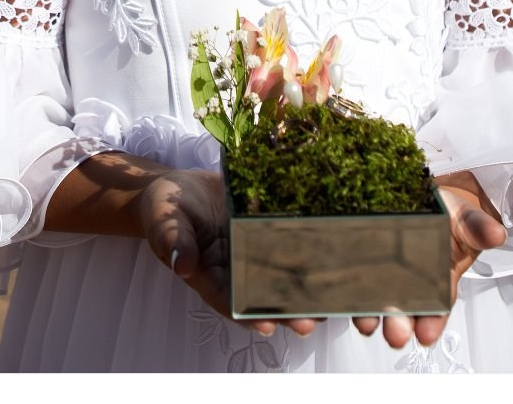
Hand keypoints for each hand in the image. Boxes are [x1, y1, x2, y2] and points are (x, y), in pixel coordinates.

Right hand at [139, 169, 323, 339]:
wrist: (179, 189)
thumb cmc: (166, 209)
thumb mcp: (165, 220)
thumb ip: (173, 241)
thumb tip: (181, 264)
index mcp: (212, 276)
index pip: (230, 301)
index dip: (248, 314)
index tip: (267, 324)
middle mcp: (239, 271)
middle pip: (268, 298)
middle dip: (290, 313)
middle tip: (310, 323)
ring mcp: (258, 254)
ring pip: (289, 279)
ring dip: (313, 294)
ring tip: (338, 306)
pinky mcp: (272, 232)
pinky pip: (297, 245)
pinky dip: (320, 255)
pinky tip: (346, 262)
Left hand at [350, 170, 507, 349]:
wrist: (422, 195)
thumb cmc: (447, 212)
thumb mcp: (466, 217)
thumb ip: (478, 227)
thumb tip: (496, 234)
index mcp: (437, 278)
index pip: (435, 307)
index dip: (431, 322)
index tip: (426, 334)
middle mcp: (407, 282)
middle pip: (401, 309)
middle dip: (398, 324)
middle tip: (394, 335)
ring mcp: (380, 272)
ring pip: (371, 299)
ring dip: (367, 314)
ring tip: (364, 323)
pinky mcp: (354, 258)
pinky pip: (344, 278)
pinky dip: (337, 291)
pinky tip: (332, 300)